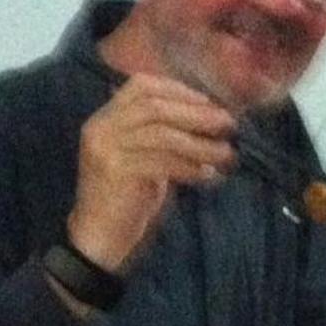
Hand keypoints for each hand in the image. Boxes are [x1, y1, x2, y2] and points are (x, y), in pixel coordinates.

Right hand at [66, 75, 234, 272]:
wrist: (98, 239)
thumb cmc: (126, 199)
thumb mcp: (142, 157)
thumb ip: (162, 134)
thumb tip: (208, 116)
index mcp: (104, 119)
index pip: (141, 86)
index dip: (177, 90)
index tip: (208, 103)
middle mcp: (101, 128)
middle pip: (155, 106)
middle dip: (195, 112)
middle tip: (227, 122)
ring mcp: (106, 149)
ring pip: (162, 135)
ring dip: (199, 143)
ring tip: (226, 153)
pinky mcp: (117, 172)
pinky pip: (162, 162)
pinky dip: (190, 167)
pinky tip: (208, 175)